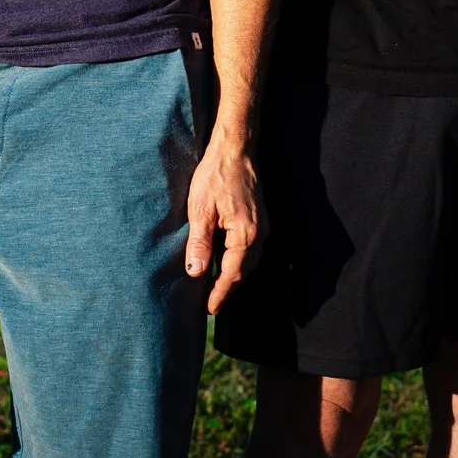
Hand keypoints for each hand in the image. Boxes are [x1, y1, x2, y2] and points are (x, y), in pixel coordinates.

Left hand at [185, 134, 262, 313]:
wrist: (235, 148)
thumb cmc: (215, 174)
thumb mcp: (200, 209)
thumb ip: (199, 243)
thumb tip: (195, 273)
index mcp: (245, 234)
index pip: (232, 274)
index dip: (220, 293)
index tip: (209, 309)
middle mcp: (259, 234)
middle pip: (244, 271)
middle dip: (228, 288)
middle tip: (211, 303)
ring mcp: (262, 226)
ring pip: (248, 260)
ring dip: (233, 275)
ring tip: (215, 286)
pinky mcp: (259, 218)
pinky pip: (250, 248)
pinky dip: (238, 260)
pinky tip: (223, 260)